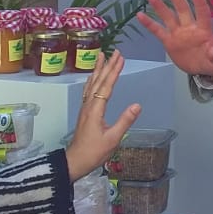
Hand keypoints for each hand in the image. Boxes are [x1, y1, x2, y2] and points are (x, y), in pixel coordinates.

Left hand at [65, 50, 140, 180]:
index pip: (106, 86)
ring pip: (92, 84)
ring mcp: (85, 108)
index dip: (114, 71)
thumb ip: (125, 121)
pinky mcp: (85, 112)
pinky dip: (93, 80)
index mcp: (95, 109)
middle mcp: (89, 105)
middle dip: (108, 65)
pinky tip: (93, 77)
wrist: (75, 161)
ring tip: (101, 56)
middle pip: (99, 81)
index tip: (120, 58)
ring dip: (98, 69)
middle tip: (115, 51)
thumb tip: (137, 105)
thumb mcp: (112, 139)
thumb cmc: (94, 152)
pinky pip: (89, 90)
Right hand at [136, 0, 212, 78]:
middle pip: (183, 9)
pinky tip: (140, 14)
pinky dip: (149, 23)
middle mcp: (190, 28)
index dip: (200, 3)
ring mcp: (178, 33)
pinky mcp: (169, 41)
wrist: (202, 67)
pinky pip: (158, 31)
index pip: (203, 14)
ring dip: (160, 6)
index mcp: (204, 30)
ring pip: (168, 17)